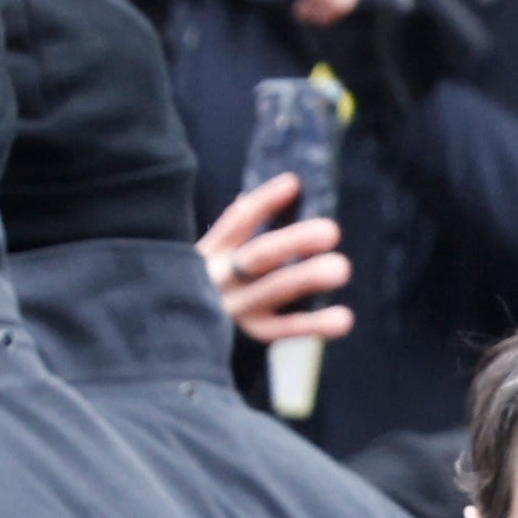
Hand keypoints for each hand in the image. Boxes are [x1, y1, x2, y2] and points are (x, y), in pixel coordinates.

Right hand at [199, 175, 351, 348]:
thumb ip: (246, 226)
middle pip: (259, 255)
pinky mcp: (249, 334)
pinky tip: (344, 317)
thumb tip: (288, 186)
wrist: (174, 333)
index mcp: (211, 250)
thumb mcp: (217, 253)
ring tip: (341, 267)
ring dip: (308, 276)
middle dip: (294, 241)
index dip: (265, 202)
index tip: (293, 184)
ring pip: (274, 289)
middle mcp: (220, 276)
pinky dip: (314, 324)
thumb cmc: (210, 284)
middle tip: (331, 230)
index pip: (238, 220)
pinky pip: (284, 329)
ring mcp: (234, 306)